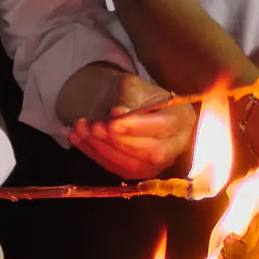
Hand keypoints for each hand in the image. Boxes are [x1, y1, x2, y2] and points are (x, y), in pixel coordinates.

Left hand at [62, 67, 196, 179]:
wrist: (132, 106)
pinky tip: (77, 138)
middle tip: (94, 126)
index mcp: (182, 117)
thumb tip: (119, 113)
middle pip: (151, 151)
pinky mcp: (139, 172)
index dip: (137, 126)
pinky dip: (94, 154)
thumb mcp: (134, 85)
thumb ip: (129, 97)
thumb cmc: (137, 94)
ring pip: (133, 165)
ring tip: (81, 130)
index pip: (163, 126)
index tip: (112, 120)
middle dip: (118, 141)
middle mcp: (176, 145)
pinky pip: (117, 169)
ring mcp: (158, 163)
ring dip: (102, 148)